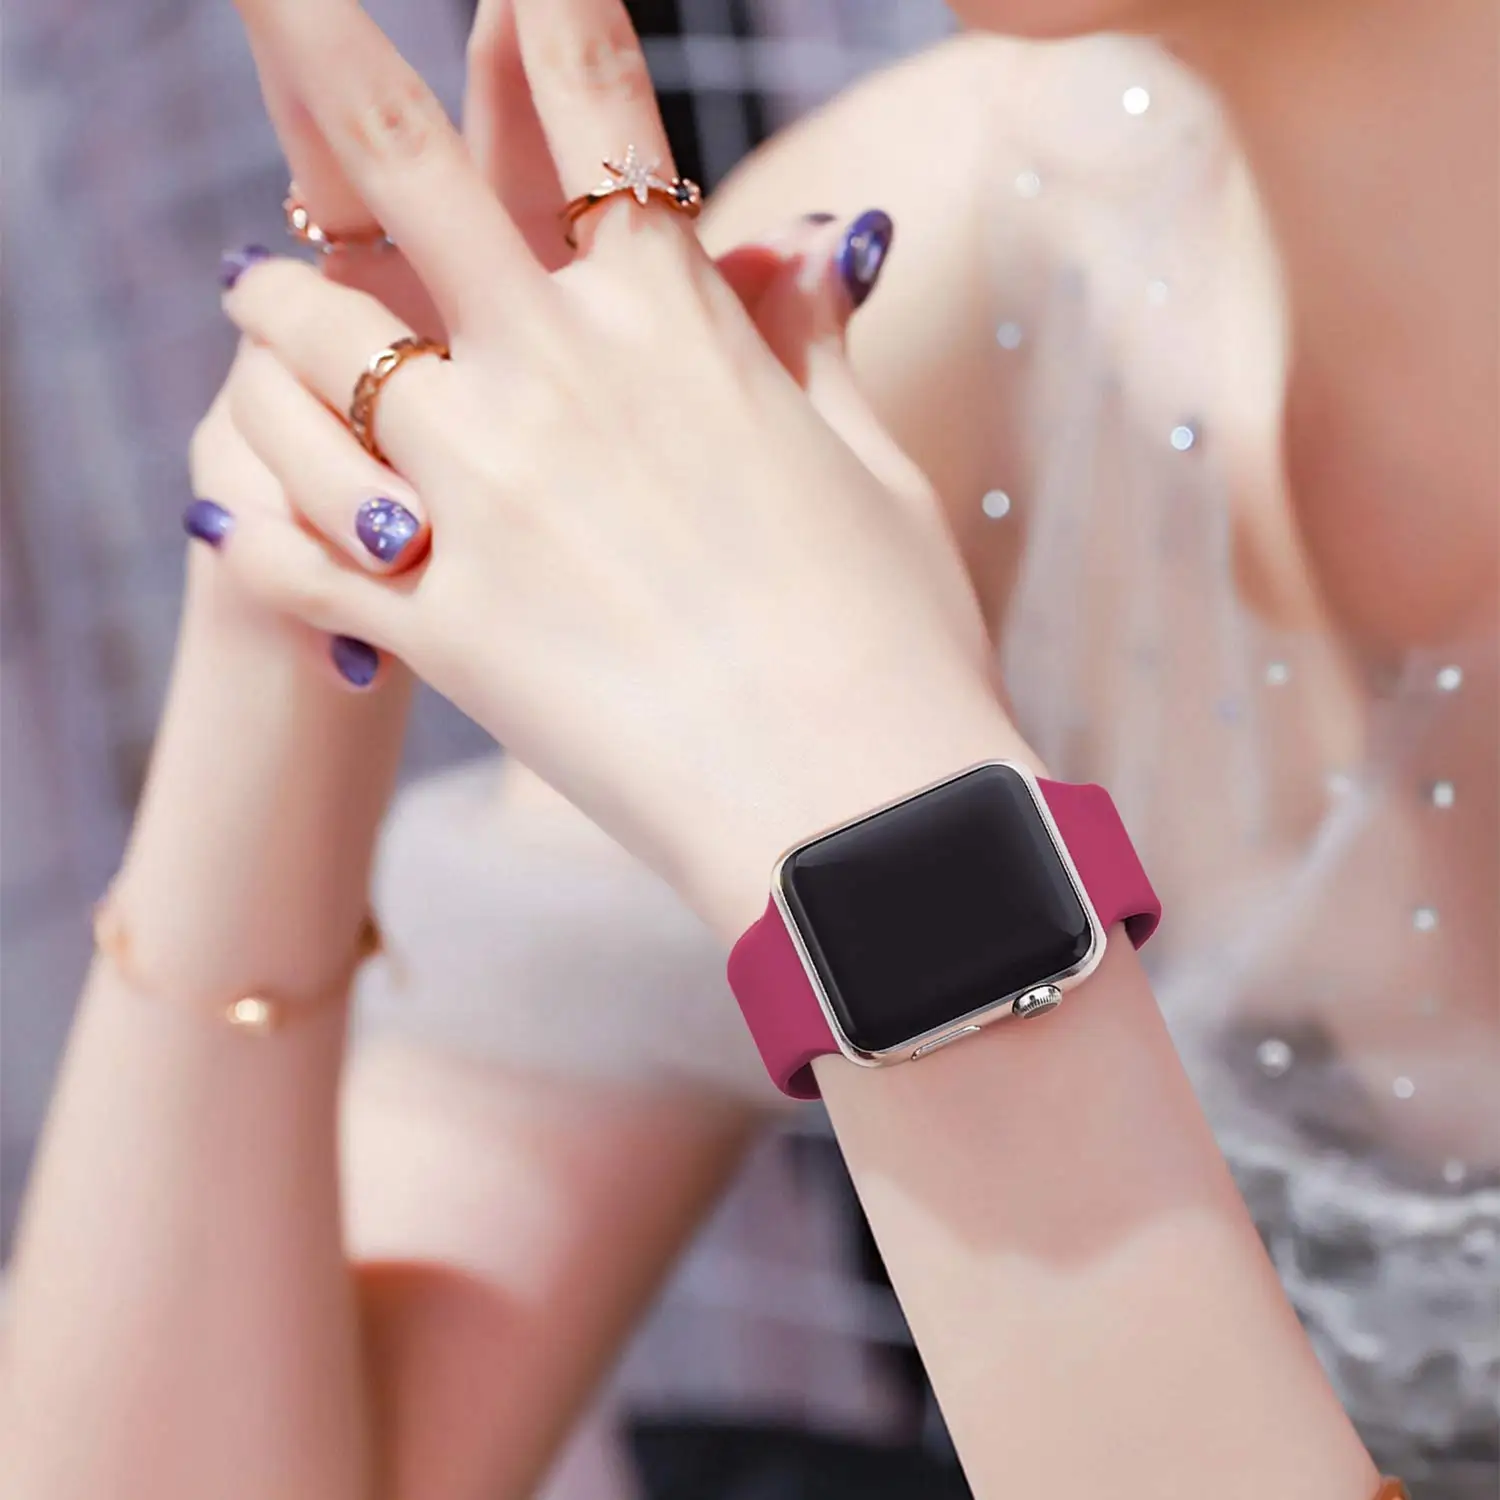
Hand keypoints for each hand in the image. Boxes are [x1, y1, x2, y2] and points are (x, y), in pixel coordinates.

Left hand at [214, 0, 1026, 937]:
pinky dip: (253, 520)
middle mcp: (553, 380)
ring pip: (296, 352)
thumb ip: (808, 344)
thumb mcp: (868, 467)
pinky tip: (239, 509)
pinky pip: (284, 545)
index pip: (589, 94)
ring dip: (270, 324)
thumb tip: (815, 243)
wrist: (858, 810)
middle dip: (302, 33)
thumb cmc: (895, 636)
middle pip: (393, 158)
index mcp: (671, 323)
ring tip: (266, 322)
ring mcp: (479, 502)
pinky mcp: (437, 628)